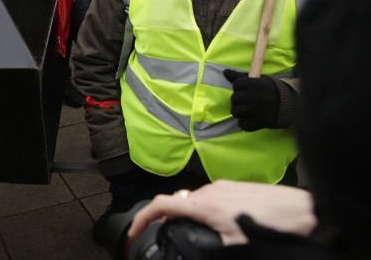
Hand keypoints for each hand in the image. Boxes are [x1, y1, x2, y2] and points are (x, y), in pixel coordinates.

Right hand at [127, 181, 315, 245]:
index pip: (161, 205)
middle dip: (167, 221)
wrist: (309, 213)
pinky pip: (212, 199)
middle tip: (166, 238)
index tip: (132, 234)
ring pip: (196, 202)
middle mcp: (210, 191)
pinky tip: (223, 227)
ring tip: (198, 237)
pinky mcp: (237, 187)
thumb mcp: (237, 245)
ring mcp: (224, 187)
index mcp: (205, 205)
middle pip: (177, 204)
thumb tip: (196, 252)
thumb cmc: (275, 228)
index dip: (141, 219)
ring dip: (190, 218)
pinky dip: (207, 213)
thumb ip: (210, 248)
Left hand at [223, 69, 278, 130]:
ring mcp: (257, 111)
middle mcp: (256, 98)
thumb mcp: (258, 80)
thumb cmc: (269, 90)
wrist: (289, 104)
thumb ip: (240, 76)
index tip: (245, 89)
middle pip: (234, 98)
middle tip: (246, 99)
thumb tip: (225, 72)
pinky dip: (244, 123)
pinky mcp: (259, 123)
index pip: (237, 84)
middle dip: (238, 99)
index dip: (239, 86)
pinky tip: (249, 118)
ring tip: (245, 109)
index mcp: (256, 85)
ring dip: (238, 110)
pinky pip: (243, 125)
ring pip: (235, 112)